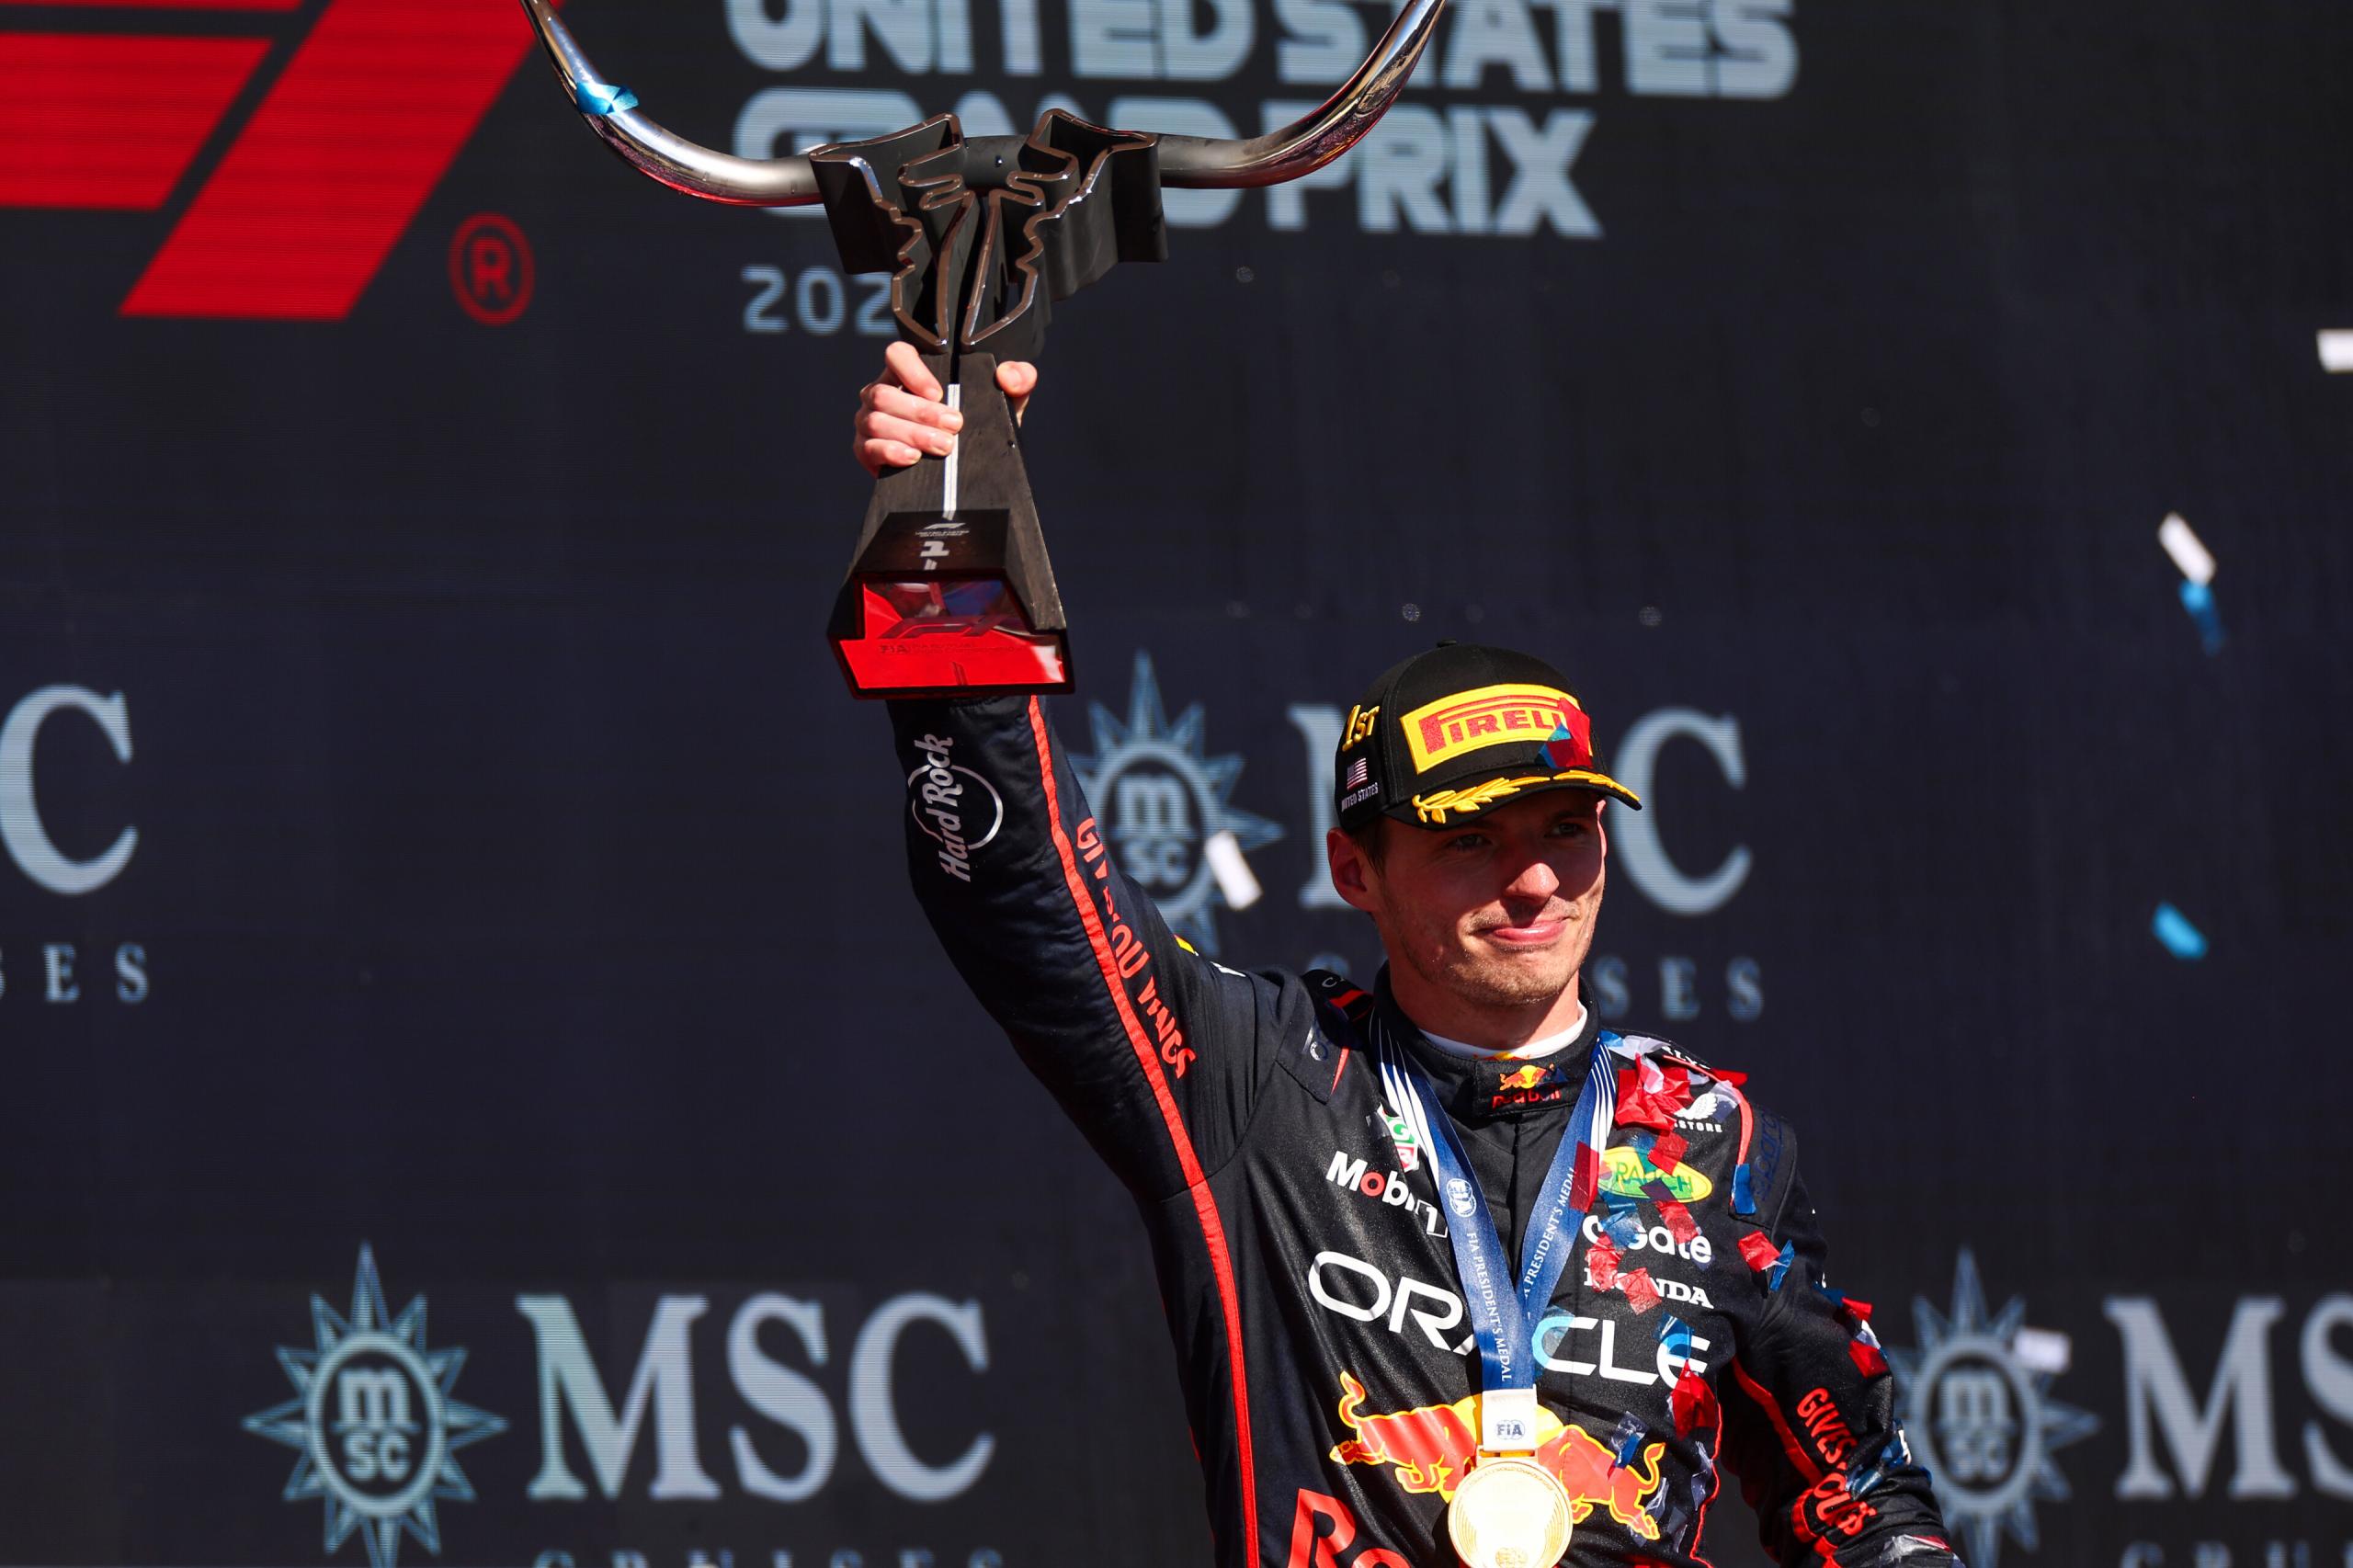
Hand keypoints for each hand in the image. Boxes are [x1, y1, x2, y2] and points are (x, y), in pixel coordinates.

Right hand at [853, 341, 1038, 476]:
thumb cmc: (975, 427)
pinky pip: (867, 448)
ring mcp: (870, 421)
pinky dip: (890, 452)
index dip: (913, 371)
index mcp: (908, 373)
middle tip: (954, 426)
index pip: (896, 354)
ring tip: (942, 447)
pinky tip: (913, 458)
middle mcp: (883, 393)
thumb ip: (1016, 380)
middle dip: (921, 412)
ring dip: (911, 434)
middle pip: (884, 393)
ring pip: (876, 420)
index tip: (939, 392)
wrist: (959, 473)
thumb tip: (1009, 375)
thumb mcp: (1002, 403)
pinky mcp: (866, 450)